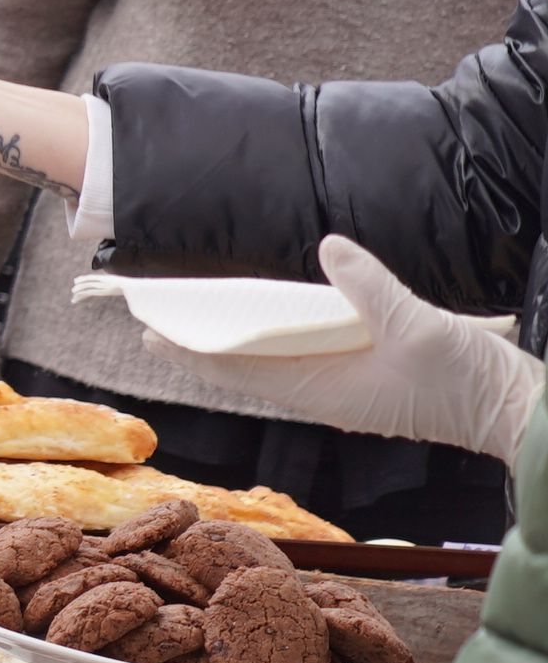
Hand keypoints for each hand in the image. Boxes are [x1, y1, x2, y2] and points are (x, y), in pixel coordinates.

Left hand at [125, 237, 541, 460]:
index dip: (193, 351)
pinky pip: (308, 361)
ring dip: (237, 344)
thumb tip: (328, 248)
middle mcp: (329, 395)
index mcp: (326, 391)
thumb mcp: (419, 327)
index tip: (151, 332)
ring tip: (201, 322)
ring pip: (276, 366)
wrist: (521, 413)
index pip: (240, 370)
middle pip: (248, 370)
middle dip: (203, 347)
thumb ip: (370, 288)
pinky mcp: (373, 381)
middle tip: (156, 323)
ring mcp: (350, 390)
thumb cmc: (470, 381)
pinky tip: (274, 325)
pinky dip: (278, 342)